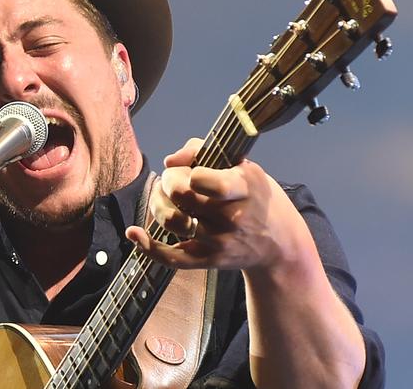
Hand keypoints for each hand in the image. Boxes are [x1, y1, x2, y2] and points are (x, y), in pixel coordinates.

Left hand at [125, 138, 312, 271]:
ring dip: (158, 204)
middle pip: (181, 197)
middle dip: (168, 183)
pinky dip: (148, 247)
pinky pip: (172, 257)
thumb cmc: (256, 196)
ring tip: (164, 197)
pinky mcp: (208, 260)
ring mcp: (219, 241)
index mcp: (243, 187)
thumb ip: (204, 151)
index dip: (188, 174)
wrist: (279, 244)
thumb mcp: (244, 166)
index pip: (205, 181)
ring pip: (171, 221)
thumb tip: (170, 160)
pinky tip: (133, 232)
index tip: (191, 171)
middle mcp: (232, 216)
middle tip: (171, 180)